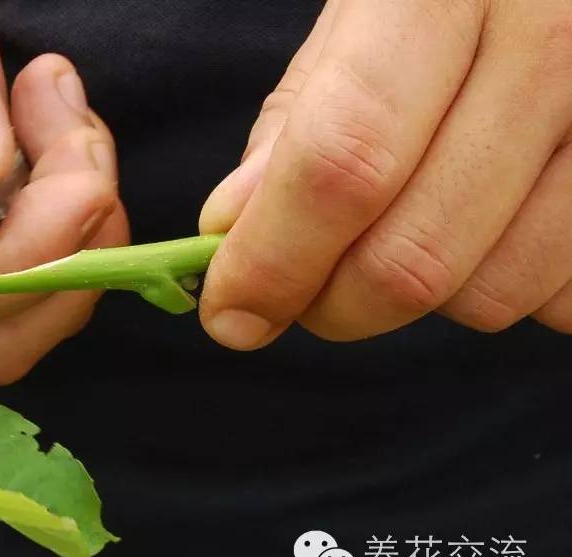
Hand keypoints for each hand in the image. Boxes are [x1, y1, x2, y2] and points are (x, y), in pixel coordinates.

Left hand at [197, 0, 571, 349]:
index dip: (275, 258)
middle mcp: (552, 42)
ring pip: (491, 293)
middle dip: (332, 305)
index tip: (232, 312)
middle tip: (299, 294)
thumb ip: (297, 119)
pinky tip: (490, 226)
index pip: (343, 162)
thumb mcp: (361, 14)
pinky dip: (508, 288)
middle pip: (414, 253)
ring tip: (401, 233)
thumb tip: (233, 231)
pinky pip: (564, 298)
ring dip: (419, 299)